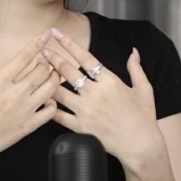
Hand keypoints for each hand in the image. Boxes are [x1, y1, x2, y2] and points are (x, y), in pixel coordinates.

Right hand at [0, 30, 61, 165]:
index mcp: (0, 81)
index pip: (25, 56)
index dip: (38, 43)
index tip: (47, 34)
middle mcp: (16, 93)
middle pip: (42, 70)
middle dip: (46, 62)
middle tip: (44, 61)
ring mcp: (26, 110)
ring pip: (51, 88)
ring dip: (54, 78)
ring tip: (51, 75)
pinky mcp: (31, 125)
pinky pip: (51, 110)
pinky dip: (53, 102)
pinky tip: (48, 98)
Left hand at [41, 28, 163, 167]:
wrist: (141, 146)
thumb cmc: (143, 118)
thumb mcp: (144, 89)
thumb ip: (136, 69)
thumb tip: (133, 51)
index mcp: (110, 81)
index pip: (85, 58)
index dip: (69, 44)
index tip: (58, 34)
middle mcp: (95, 93)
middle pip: (68, 71)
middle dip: (53, 58)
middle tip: (42, 50)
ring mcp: (86, 111)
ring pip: (59, 91)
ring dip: (47, 80)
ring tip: (36, 73)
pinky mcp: (80, 127)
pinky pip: (59, 116)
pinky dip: (49, 107)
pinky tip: (41, 100)